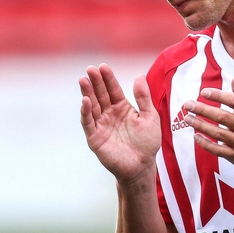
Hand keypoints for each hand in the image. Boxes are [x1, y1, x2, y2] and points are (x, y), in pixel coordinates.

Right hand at [79, 64, 161, 183]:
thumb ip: (143, 98)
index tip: (103, 66)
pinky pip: (88, 123)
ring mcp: (101, 125)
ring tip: (83, 80)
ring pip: (92, 106)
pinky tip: (85, 101)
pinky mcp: (95, 138)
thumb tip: (139, 76)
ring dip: (87, 93)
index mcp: (122, 108)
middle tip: (90, 69)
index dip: (108, 78)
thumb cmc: (147, 143)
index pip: (113, 89)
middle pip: (100, 95)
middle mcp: (109, 114)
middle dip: (95, 82)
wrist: (142, 166)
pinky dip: (86, 112)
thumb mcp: (150, 116)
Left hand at [184, 77, 233, 171]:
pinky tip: (195, 136)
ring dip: (200, 125)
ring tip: (187, 118)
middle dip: (203, 110)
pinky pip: (217, 150)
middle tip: (187, 104)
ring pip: (217, 133)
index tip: (203, 92)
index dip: (218, 95)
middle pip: (222, 117)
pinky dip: (205, 144)